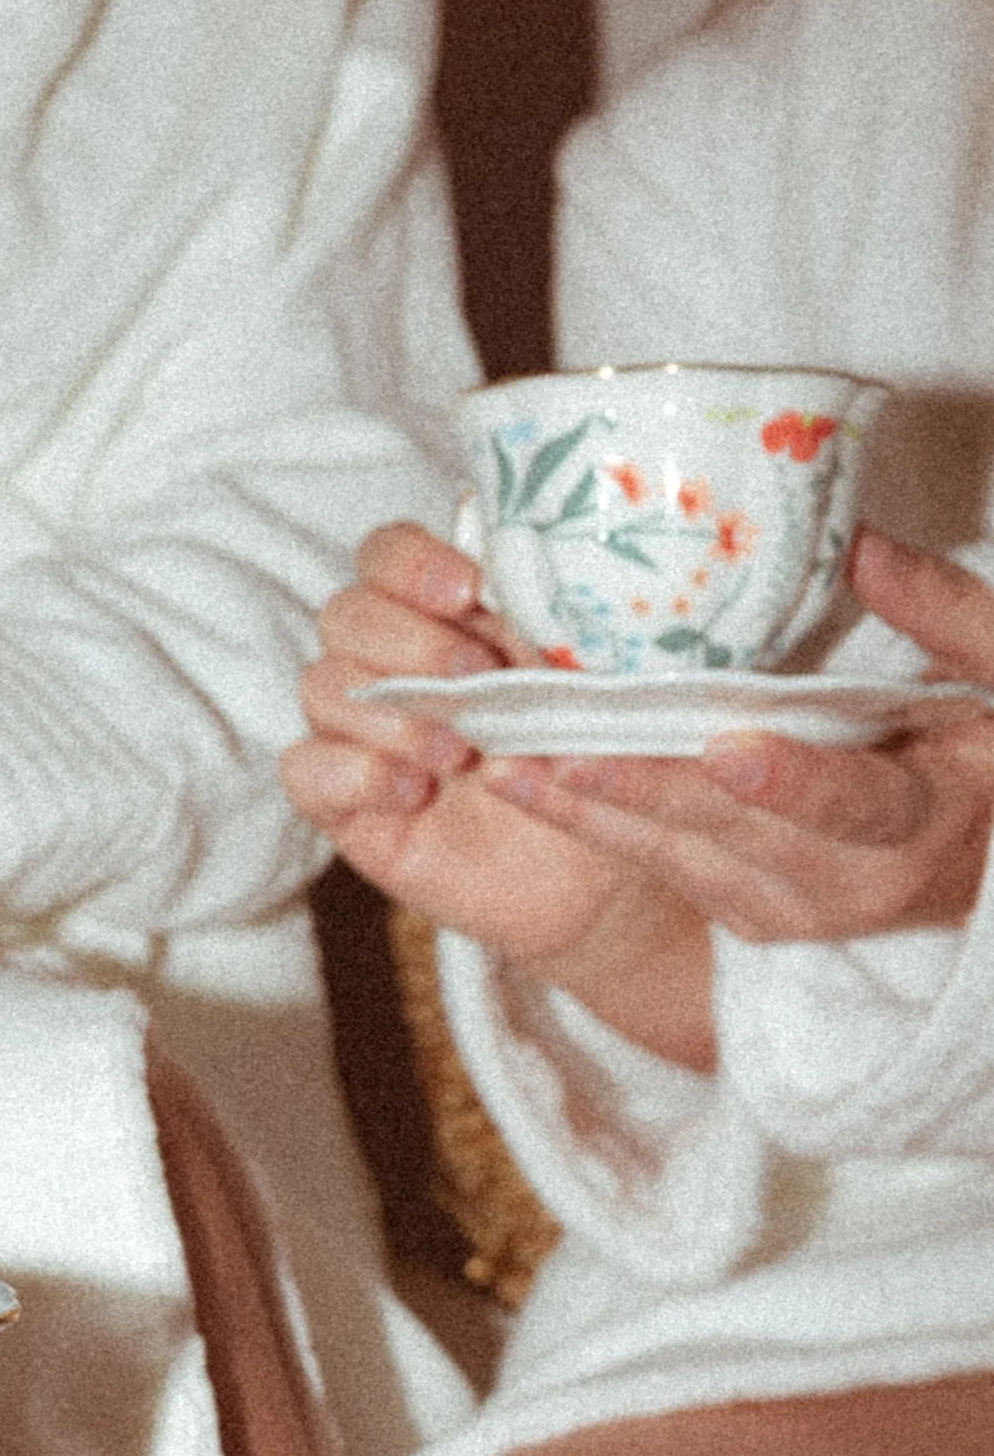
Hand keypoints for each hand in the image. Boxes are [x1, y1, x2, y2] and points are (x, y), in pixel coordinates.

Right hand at [286, 523, 636, 957]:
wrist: (597, 879)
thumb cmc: (596, 770)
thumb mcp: (586, 690)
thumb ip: (546, 634)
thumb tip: (527, 589)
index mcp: (447, 618)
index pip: (387, 555)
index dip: (410, 562)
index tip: (468, 590)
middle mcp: (392, 666)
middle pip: (345, 614)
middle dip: (407, 640)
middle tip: (476, 678)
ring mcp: (362, 733)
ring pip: (320, 686)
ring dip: (390, 713)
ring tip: (459, 754)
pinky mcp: (345, 802)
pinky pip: (304, 769)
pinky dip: (355, 772)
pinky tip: (415, 793)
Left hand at [475, 529, 993, 946]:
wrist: (989, 859)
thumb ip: (944, 617)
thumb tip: (859, 546)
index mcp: (918, 822)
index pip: (852, 805)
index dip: (790, 782)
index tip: (726, 750)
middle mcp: (848, 883)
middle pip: (733, 838)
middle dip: (637, 795)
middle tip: (551, 754)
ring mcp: (791, 908)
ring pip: (680, 862)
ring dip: (594, 817)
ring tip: (509, 768)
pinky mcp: (748, 909)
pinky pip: (665, 869)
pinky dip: (600, 828)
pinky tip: (532, 783)